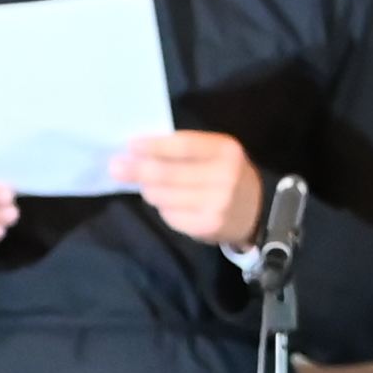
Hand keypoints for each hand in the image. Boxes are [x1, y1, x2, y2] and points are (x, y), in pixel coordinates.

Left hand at [113, 126, 265, 250]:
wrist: (256, 210)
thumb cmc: (227, 173)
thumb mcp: (215, 153)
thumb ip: (184, 149)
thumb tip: (138, 150)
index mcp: (225, 150)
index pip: (183, 145)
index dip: (154, 146)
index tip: (131, 145)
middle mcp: (223, 177)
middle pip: (168, 173)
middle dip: (138, 170)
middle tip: (115, 167)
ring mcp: (216, 204)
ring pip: (164, 197)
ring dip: (149, 190)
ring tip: (147, 186)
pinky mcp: (207, 226)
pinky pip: (170, 216)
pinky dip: (163, 209)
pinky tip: (169, 204)